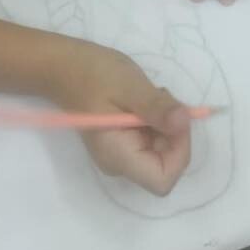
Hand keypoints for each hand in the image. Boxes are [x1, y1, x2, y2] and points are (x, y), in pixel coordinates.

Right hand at [52, 39, 190, 194]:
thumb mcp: (130, 87)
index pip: (163, 180)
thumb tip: (185, 123)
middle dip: (174, 133)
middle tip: (163, 100)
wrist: (64, 69)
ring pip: (163, 152)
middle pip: (166, 165)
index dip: (179, 152)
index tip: (176, 120)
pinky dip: (159, 122)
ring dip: (168, 125)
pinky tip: (146, 102)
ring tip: (151, 97)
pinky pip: (154, 142)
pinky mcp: (125, 145)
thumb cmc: (92, 76)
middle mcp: (120, 165)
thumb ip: (158, 108)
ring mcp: (122, 156)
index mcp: (118, 157)